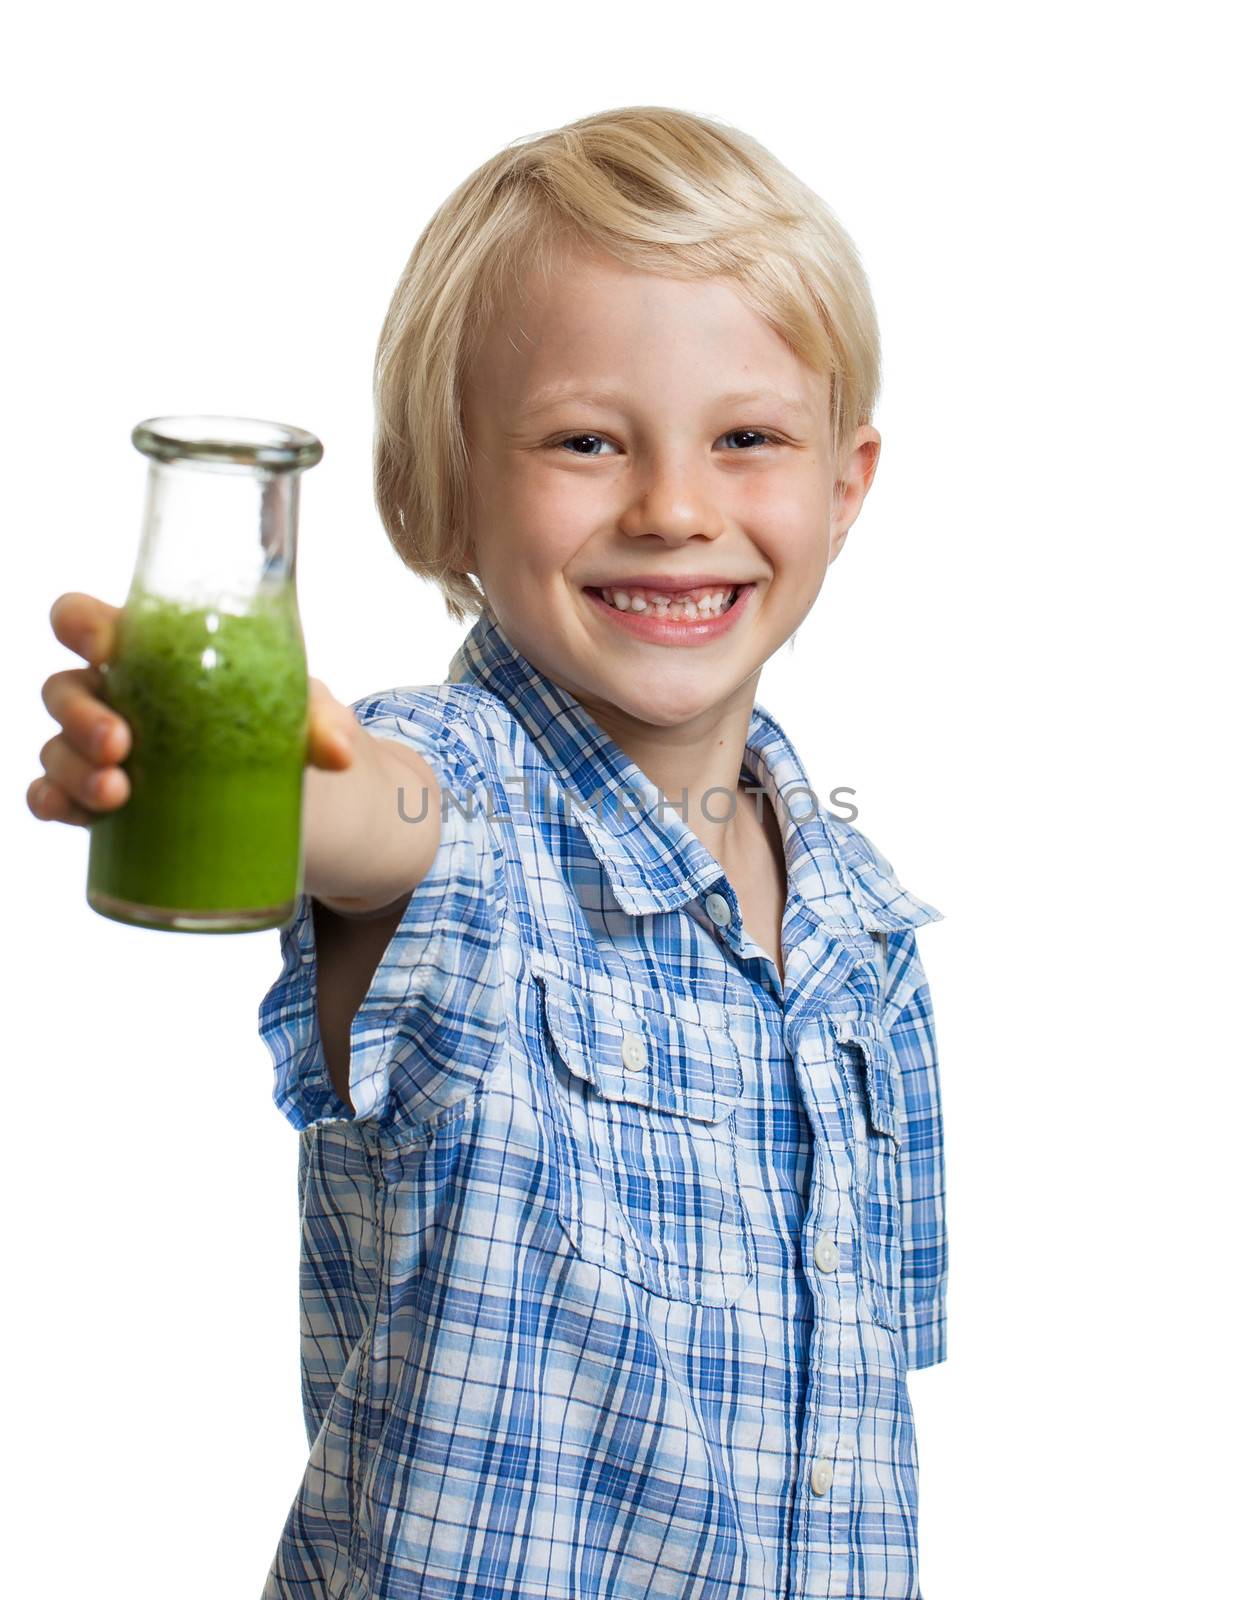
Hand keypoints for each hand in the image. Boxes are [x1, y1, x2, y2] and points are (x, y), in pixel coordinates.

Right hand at [28, 591, 361, 827]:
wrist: (295, 799)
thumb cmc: (283, 728)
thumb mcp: (304, 715)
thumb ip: (318, 721)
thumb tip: (336, 753)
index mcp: (151, 653)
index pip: (88, 621)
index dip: (81, 625)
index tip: (105, 646)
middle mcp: (116, 696)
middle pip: (65, 689)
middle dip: (81, 715)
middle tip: (122, 743)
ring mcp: (103, 752)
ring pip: (58, 748)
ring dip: (73, 768)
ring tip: (116, 794)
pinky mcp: (105, 803)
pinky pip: (56, 797)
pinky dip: (55, 802)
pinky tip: (72, 813)